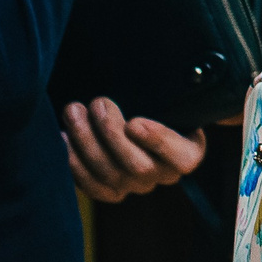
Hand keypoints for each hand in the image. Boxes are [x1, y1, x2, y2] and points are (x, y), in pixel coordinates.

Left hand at [60, 97, 207, 202]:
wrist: (136, 112)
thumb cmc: (158, 98)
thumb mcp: (172, 93)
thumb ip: (177, 91)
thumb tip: (199, 71)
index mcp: (188, 153)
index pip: (183, 158)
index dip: (158, 142)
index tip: (134, 121)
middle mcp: (163, 175)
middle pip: (138, 167)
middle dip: (111, 133)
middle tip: (97, 103)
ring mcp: (135, 186)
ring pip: (109, 175)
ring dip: (86, 142)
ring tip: (73, 110)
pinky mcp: (109, 190)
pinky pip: (90, 185)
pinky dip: (73, 162)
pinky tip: (62, 137)